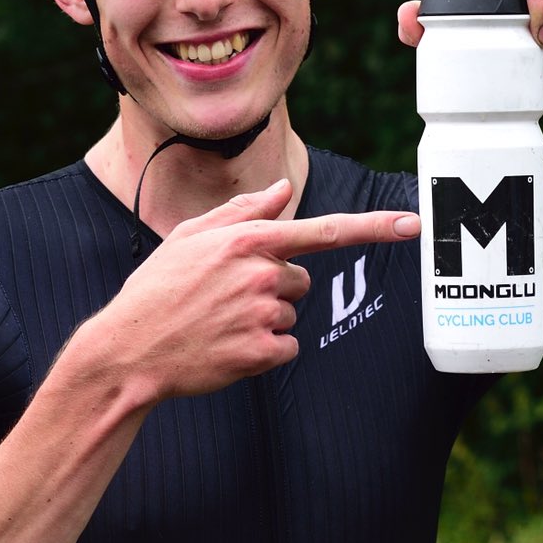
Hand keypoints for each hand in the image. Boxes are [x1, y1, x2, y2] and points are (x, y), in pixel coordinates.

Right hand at [87, 179, 419, 401]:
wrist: (129, 350)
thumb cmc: (156, 290)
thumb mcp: (190, 237)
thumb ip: (242, 211)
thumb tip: (284, 189)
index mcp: (248, 239)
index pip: (325, 230)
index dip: (375, 228)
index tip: (413, 226)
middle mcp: (262, 273)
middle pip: (300, 280)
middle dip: (272, 288)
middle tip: (224, 299)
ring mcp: (263, 314)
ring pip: (290, 314)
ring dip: (263, 320)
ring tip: (218, 323)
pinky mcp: (261, 352)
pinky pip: (285, 347)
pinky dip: (263, 351)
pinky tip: (226, 346)